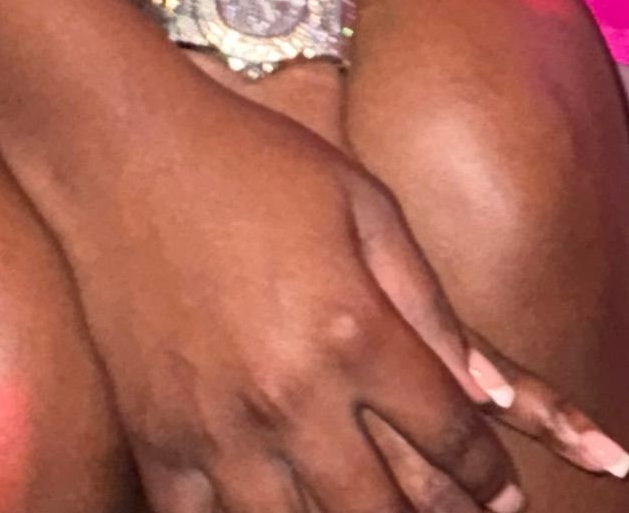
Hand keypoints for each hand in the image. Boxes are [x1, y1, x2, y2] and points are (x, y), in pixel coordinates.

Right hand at [47, 48, 628, 511]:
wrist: (124, 152)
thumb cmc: (259, 164)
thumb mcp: (367, 207)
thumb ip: (430, 304)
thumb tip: (493, 390)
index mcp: (354, 331)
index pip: (448, 434)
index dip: (487, 476)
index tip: (504, 495)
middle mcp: (290, 395)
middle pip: (381, 509)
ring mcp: (217, 429)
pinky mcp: (156, 441)